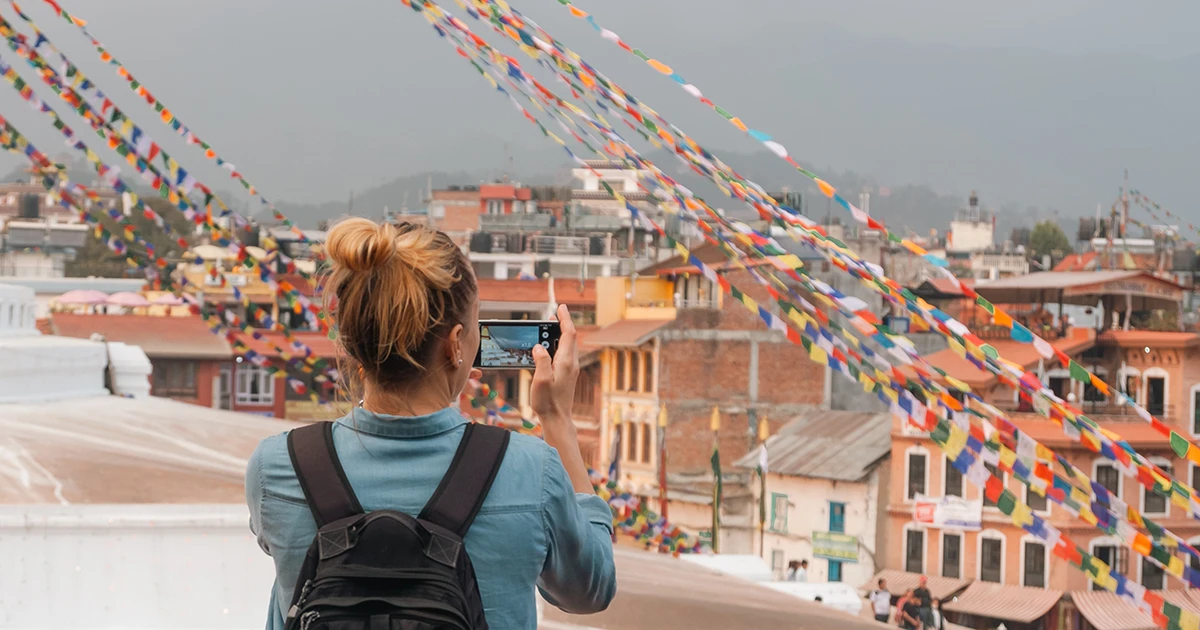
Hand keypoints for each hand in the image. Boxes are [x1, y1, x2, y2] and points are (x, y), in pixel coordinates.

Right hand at [531, 304, 578, 424]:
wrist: (558, 419)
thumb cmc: (548, 402)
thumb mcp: (541, 380)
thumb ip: (541, 361)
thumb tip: (539, 346)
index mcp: (566, 362)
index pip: (569, 333)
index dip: (565, 319)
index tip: (561, 306)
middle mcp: (571, 363)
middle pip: (570, 337)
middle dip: (562, 324)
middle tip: (552, 314)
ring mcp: (570, 369)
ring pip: (567, 345)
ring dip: (559, 334)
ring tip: (549, 327)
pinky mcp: (567, 375)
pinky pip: (564, 354)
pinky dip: (558, 345)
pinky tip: (548, 348)